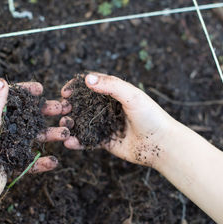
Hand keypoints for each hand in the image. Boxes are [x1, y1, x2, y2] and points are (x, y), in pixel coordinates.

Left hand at [0, 79, 69, 211]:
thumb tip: (1, 80)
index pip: (11, 100)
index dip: (26, 93)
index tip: (41, 89)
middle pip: (26, 118)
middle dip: (45, 113)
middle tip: (62, 109)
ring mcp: (6, 149)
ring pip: (32, 138)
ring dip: (49, 135)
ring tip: (65, 133)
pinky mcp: (11, 166)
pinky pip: (31, 161)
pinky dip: (43, 162)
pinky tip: (54, 161)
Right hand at [60, 73, 176, 167]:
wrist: (162, 144)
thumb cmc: (150, 116)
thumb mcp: (132, 95)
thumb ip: (110, 85)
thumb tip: (87, 78)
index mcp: (115, 94)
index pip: (92, 86)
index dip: (76, 87)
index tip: (65, 91)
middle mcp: (109, 109)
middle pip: (83, 105)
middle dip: (70, 107)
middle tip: (60, 110)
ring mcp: (106, 125)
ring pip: (83, 123)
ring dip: (71, 124)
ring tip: (63, 126)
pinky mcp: (106, 142)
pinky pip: (88, 141)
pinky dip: (77, 142)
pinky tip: (69, 142)